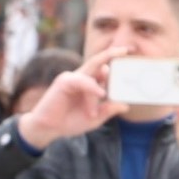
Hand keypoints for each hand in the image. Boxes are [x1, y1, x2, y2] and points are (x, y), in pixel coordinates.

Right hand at [15, 47, 129, 148]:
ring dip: (97, 93)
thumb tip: (125, 105)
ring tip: (92, 111)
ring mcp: (72, 78)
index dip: (116, 69)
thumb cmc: (69, 122)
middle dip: (111, 54)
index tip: (130, 65)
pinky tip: (100, 93)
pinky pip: (82, 81)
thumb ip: (108, 110)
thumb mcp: (94, 119)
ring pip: (93, 77)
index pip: (105, 71)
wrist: (48, 128)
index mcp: (89, 84)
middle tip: (127, 50)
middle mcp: (81, 78)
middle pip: (98, 62)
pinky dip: (92, 86)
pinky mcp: (64, 82)